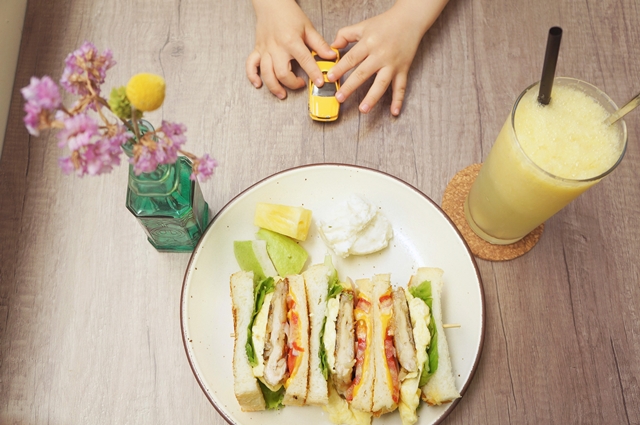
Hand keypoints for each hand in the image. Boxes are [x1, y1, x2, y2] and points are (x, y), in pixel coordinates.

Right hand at [246, 0, 336, 98]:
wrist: (271, 4)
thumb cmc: (289, 14)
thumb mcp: (308, 28)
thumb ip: (319, 44)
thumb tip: (331, 56)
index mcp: (291, 41)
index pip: (304, 60)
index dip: (313, 73)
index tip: (320, 82)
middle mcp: (276, 47)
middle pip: (281, 73)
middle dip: (292, 83)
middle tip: (301, 84)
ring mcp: (265, 50)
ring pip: (266, 73)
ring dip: (274, 87)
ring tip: (282, 93)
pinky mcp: (257, 50)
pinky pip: (250, 65)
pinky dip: (252, 76)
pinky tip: (258, 84)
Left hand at [328, 0, 447, 114]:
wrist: (409, 20)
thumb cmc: (384, 24)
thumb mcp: (363, 26)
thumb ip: (345, 34)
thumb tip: (332, 47)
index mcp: (369, 43)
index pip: (352, 58)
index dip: (340, 68)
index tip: (331, 78)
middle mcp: (380, 55)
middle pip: (363, 73)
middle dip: (350, 87)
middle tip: (339, 98)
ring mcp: (392, 64)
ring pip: (381, 83)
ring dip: (372, 98)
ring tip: (363, 109)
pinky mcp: (403, 70)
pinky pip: (401, 87)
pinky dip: (398, 100)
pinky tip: (394, 112)